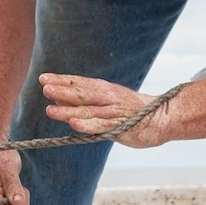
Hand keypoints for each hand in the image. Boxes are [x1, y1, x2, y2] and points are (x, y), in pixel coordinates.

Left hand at [40, 73, 173, 148]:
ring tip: (50, 109)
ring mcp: (113, 112)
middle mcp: (107, 98)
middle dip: (62, 91)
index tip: (43, 77)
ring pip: (87, 111)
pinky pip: (100, 126)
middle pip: (81, 94)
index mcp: (104, 89)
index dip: (62, 80)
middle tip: (45, 87)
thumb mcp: (109, 100)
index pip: (79, 83)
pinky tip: (73, 124)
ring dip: (68, 110)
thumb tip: (60, 99)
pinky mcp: (119, 127)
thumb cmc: (132, 110)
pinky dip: (86, 125)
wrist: (161, 117)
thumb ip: (86, 101)